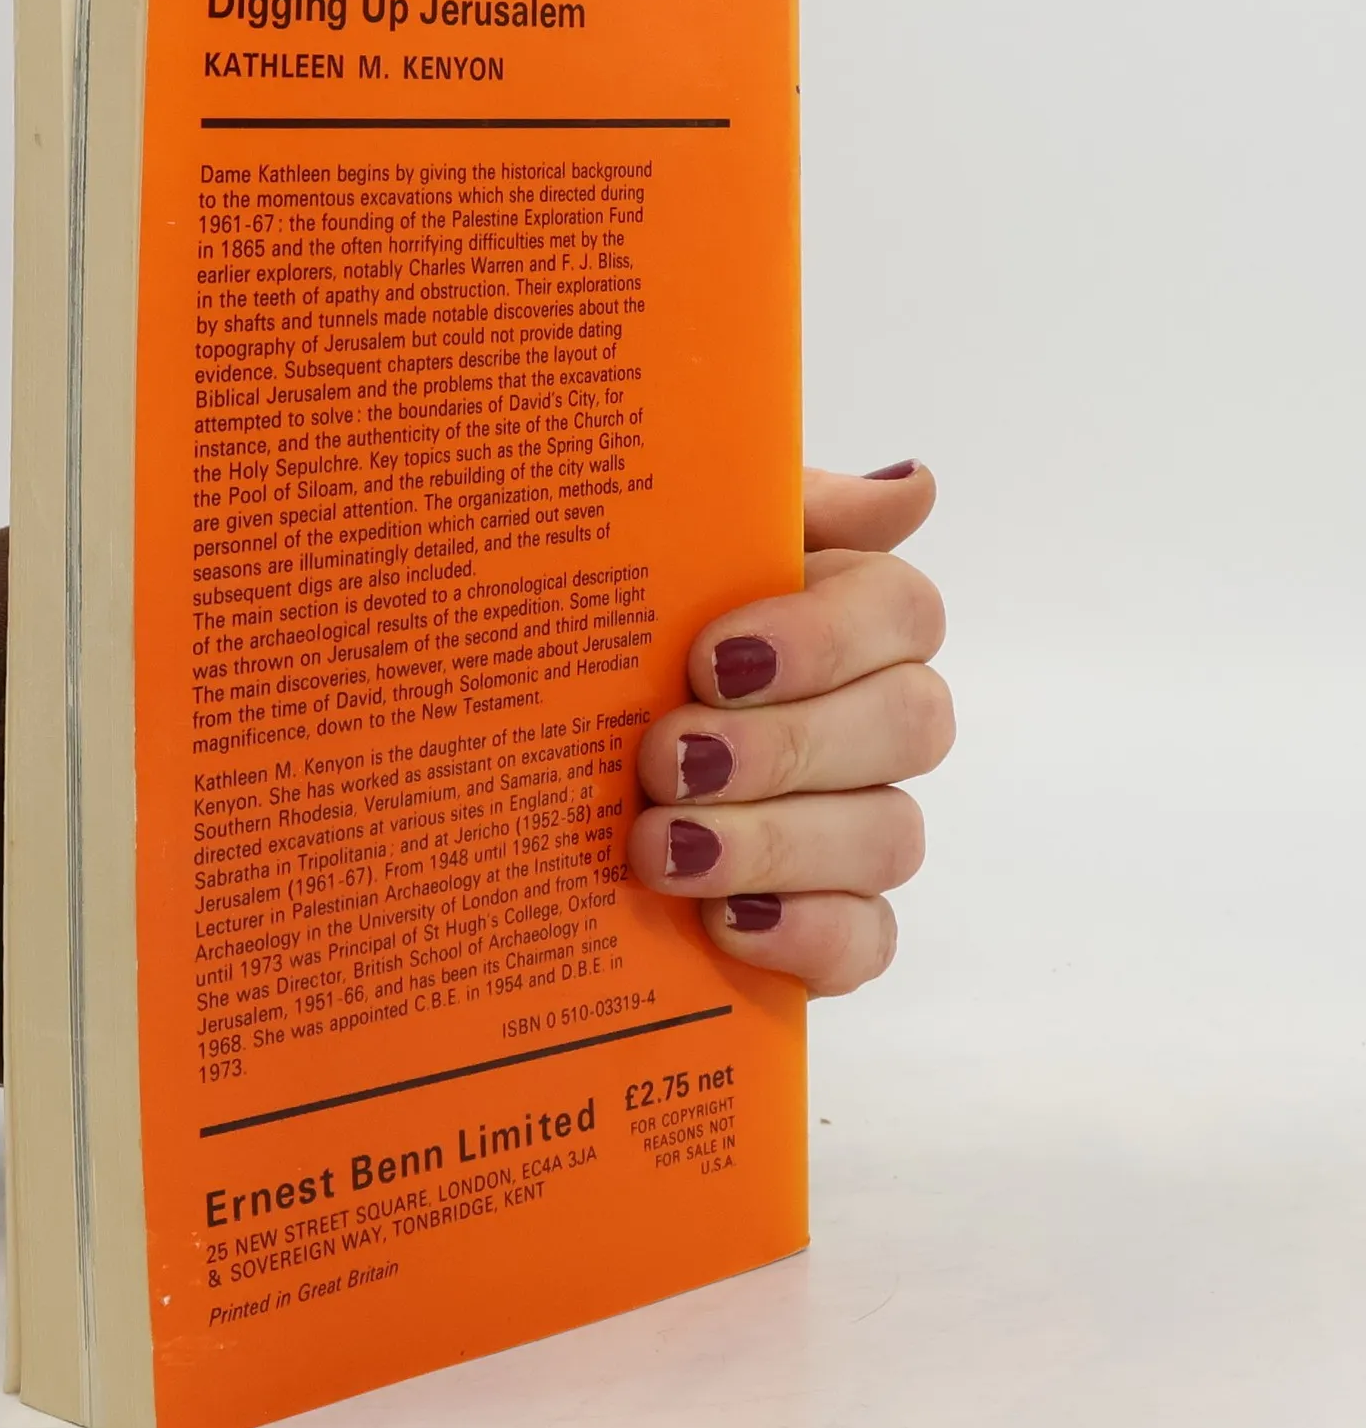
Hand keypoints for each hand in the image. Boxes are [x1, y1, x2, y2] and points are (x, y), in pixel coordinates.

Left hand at [626, 462, 951, 995]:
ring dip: (776, 840)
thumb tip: (913, 486)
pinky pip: (869, 941)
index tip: (711, 660)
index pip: (905, 613)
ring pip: (891, 835)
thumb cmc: (605, 638)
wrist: (513, 762)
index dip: (824, 638)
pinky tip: (723, 921)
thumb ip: (779, 512)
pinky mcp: (826, 924)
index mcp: (839, 619)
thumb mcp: (665, 554)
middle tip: (665, 759)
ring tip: (661, 847)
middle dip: (785, 745)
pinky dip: (805, 935)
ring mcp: (854, 828)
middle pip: (910, 725)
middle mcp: (866, 722)